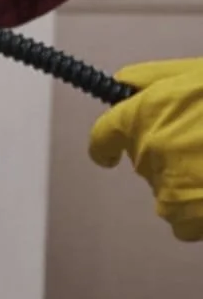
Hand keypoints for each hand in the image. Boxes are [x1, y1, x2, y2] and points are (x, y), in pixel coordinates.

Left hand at [89, 59, 202, 240]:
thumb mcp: (196, 73)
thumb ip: (155, 79)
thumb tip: (123, 84)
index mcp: (144, 112)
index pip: (105, 135)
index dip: (106, 145)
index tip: (109, 154)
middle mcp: (149, 150)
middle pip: (142, 164)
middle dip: (167, 155)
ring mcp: (170, 186)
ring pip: (164, 196)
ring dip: (186, 186)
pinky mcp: (192, 216)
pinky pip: (185, 224)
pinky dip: (199, 214)